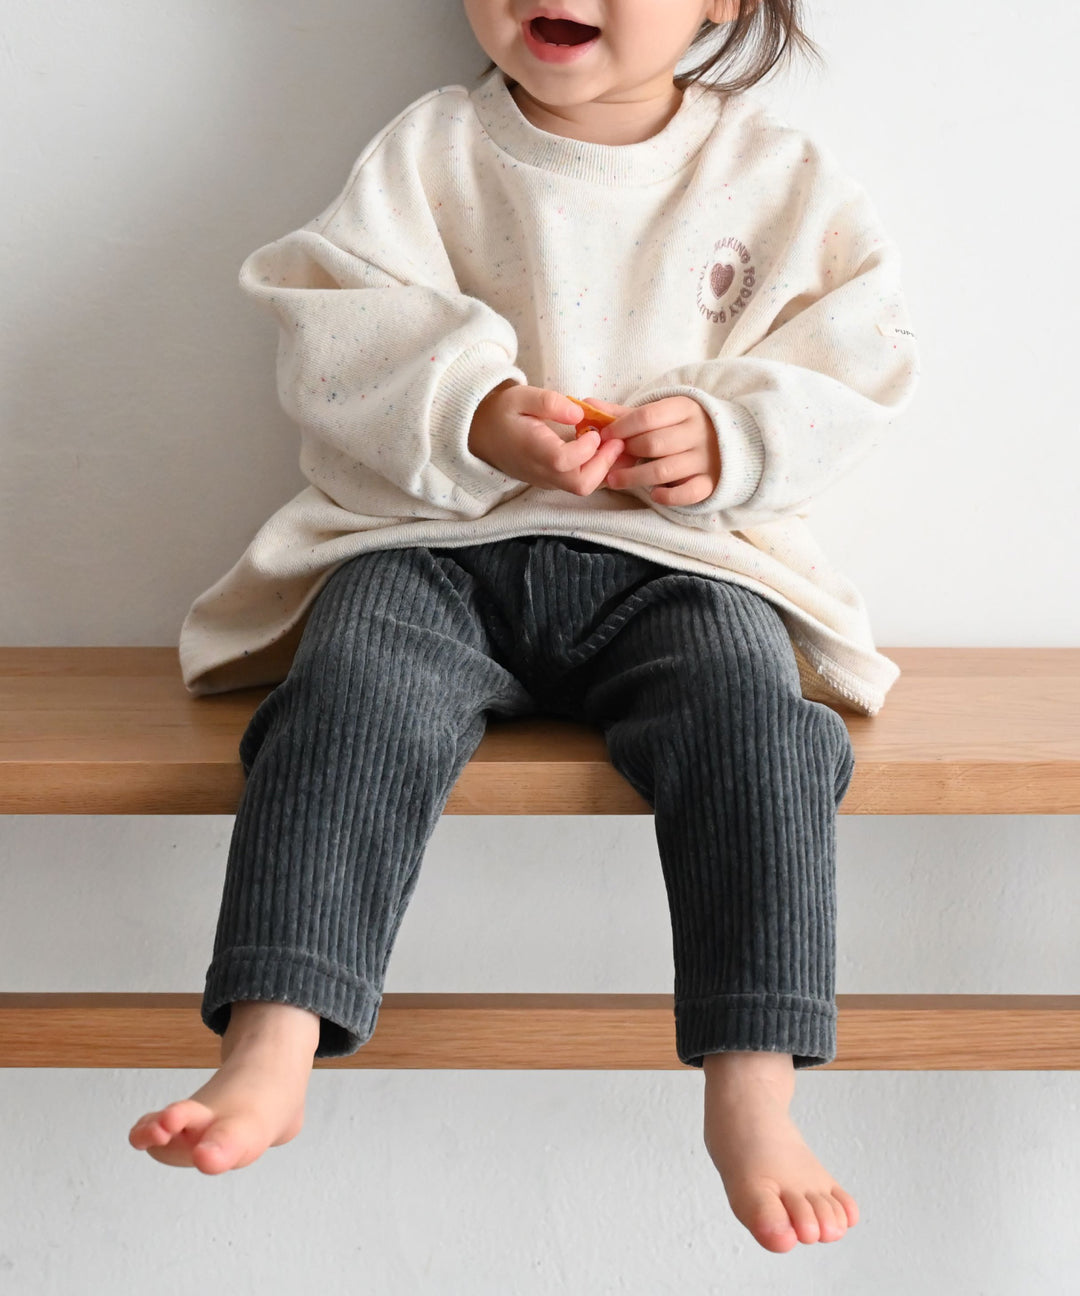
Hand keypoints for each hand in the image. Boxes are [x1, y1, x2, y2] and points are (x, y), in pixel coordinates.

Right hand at [469, 382, 627, 495]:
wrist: (480, 434)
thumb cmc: (502, 412)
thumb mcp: (521, 396)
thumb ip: (550, 403)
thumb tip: (580, 413)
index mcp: (532, 450)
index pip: (565, 461)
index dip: (587, 448)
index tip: (595, 429)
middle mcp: (541, 471)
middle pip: (580, 485)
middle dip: (604, 464)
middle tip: (617, 441)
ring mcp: (547, 480)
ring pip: (583, 488)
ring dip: (605, 469)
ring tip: (616, 445)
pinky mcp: (552, 481)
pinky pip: (579, 483)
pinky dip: (597, 470)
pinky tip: (604, 450)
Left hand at [581, 395, 721, 505]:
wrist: (730, 440)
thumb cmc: (681, 427)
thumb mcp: (659, 414)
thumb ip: (624, 413)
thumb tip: (587, 404)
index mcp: (685, 408)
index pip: (646, 417)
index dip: (620, 428)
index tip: (604, 437)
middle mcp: (698, 432)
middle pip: (653, 444)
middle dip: (626, 453)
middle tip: (609, 460)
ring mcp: (706, 459)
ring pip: (664, 470)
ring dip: (634, 477)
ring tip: (614, 480)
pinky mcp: (711, 482)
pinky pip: (688, 493)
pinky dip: (669, 495)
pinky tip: (654, 494)